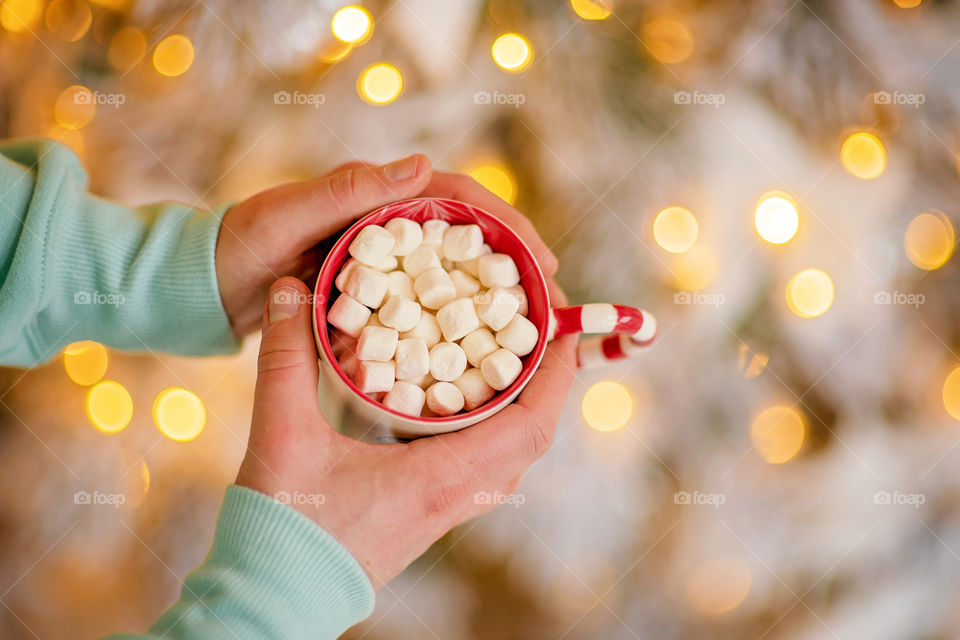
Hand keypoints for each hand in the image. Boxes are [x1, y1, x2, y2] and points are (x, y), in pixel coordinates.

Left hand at [216, 159, 559, 337]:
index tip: (540, 260)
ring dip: (495, 293)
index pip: (459, 198)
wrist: (204, 289)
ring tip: (533, 324)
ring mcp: (383, 258)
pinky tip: (482, 346)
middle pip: (469, 235)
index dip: (506, 225)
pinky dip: (459, 319)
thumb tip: (422, 165)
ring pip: (454, 270)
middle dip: (516, 261)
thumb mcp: (286, 217)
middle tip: (554, 297)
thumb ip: (346, 191)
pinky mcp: (375, 291)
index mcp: (375, 195)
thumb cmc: (237, 248)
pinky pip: (428, 301)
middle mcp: (387, 222)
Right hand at [235, 277, 575, 588]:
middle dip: (545, 380)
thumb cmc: (282, 526)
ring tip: (507, 357)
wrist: (274, 597)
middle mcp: (456, 496)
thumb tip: (291, 288)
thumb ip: (287, 356)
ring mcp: (446, 510)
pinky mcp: (429, 515)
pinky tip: (461, 402)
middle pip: (531, 437)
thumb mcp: (282, 433)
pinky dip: (492, 427)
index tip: (561, 326)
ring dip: (522, 405)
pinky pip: (485, 466)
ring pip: (511, 455)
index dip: (557, 373)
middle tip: (534, 329)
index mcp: (439, 478)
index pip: (530, 425)